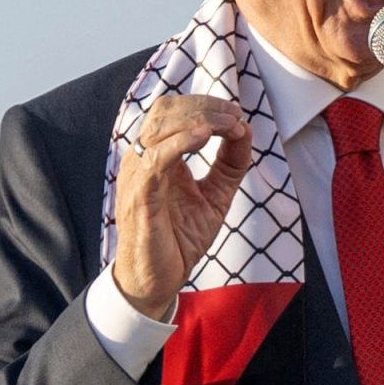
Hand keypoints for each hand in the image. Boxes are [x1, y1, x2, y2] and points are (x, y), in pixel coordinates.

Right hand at [112, 95, 251, 318]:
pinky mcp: (139, 195)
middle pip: (166, 110)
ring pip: (160, 127)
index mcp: (158, 155)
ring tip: (228, 124)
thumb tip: (245, 129)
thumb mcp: (215, 194)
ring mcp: (138, 174)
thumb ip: (230, 163)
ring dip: (198, 119)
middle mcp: (143, 159)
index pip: (175, 112)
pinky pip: (154, 159)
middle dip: (204, 106)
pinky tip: (203, 138)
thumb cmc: (179, 237)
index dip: (206, 105)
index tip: (237, 115)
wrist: (158, 279)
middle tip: (235, 115)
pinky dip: (179, 142)